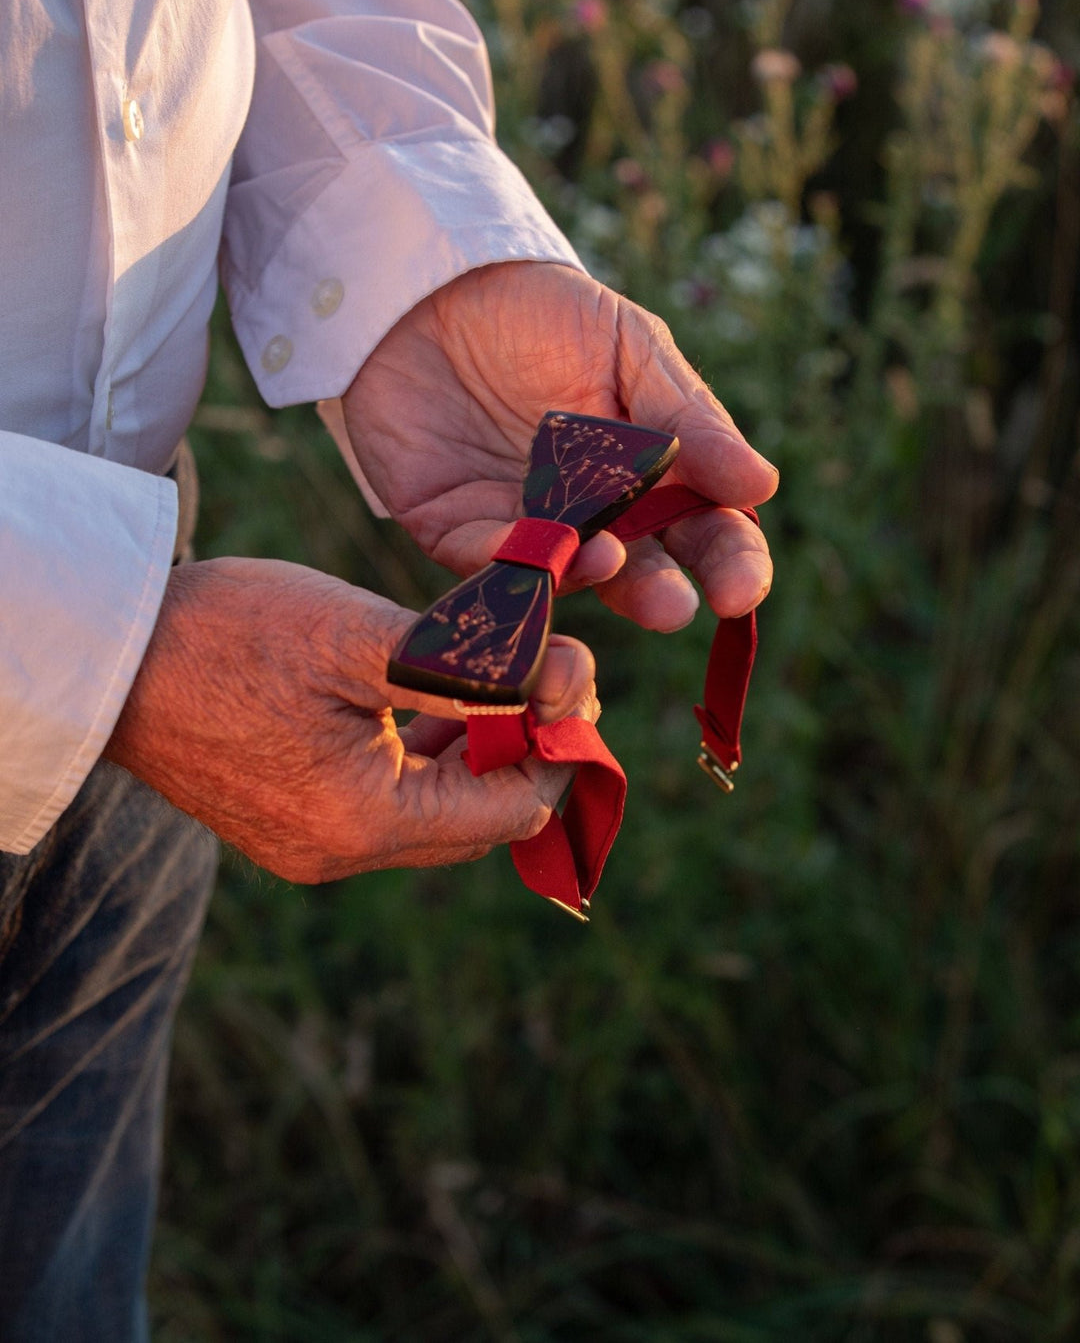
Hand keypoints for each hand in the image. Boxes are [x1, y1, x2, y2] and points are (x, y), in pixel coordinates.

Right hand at [104, 557, 596, 881]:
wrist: (110, 650)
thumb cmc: (229, 633)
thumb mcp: (362, 638)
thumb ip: (469, 670)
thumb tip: (560, 682)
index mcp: (363, 821)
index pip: (509, 810)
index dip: (557, 746)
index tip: (574, 680)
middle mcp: (338, 853)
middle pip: (474, 822)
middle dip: (522, 750)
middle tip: (545, 675)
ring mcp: (306, 844)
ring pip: (430, 814)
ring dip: (473, 754)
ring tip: (498, 680)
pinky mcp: (283, 822)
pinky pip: (382, 806)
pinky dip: (421, 760)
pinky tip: (435, 701)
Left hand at [343, 263, 776, 637]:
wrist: (435, 286)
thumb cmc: (547, 313)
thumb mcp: (630, 347)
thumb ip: (688, 419)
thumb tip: (761, 485)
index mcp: (656, 480)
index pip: (708, 534)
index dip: (731, 565)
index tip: (740, 589)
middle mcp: (595, 520)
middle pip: (639, 574)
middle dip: (658, 595)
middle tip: (675, 608)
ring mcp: (524, 530)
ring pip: (559, 577)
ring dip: (583, 579)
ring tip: (605, 562)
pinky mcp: (452, 529)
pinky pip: (478, 558)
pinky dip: (502, 559)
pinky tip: (526, 549)